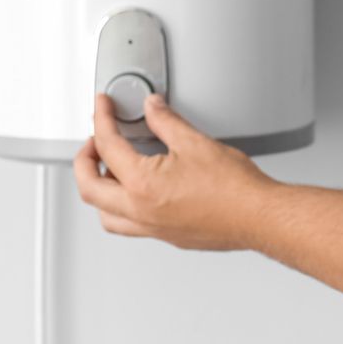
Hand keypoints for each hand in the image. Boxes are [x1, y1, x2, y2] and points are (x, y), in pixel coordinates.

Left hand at [74, 91, 273, 250]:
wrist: (258, 216)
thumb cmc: (234, 188)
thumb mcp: (194, 142)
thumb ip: (166, 122)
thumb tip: (152, 109)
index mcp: (142, 185)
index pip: (107, 146)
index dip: (101, 119)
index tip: (103, 107)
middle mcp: (140, 212)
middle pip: (89, 188)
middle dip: (84, 160)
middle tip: (94, 141)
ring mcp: (153, 228)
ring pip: (105, 214)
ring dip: (99, 190)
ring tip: (109, 169)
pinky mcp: (167, 236)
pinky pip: (129, 225)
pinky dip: (121, 207)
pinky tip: (137, 192)